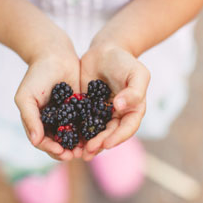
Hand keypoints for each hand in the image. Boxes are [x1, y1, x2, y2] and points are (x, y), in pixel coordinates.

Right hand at [15, 51, 82, 160]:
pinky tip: (97, 135)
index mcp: (39, 122)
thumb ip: (30, 118)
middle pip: (61, 143)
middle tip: (76, 154)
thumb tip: (35, 141)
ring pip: (75, 136)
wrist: (54, 54)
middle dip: (68, 151)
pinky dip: (91, 131)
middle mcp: (54, 122)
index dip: (51, 149)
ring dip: (80, 144)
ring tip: (88, 148)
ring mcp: (69, 116)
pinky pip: (87, 123)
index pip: (44, 142)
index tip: (61, 151)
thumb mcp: (27, 97)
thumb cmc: (36, 75)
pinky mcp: (83, 108)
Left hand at [80, 44, 149, 160]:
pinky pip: (81, 123)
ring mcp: (101, 114)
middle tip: (87, 152)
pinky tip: (66, 138)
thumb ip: (134, 91)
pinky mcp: (86, 109)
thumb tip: (120, 108)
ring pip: (95, 133)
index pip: (127, 129)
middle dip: (99, 145)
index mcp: (132, 111)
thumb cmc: (124, 61)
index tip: (106, 144)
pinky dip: (75, 131)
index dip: (117, 138)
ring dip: (87, 144)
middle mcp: (118, 116)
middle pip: (109, 135)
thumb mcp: (136, 73)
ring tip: (76, 152)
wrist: (104, 50)